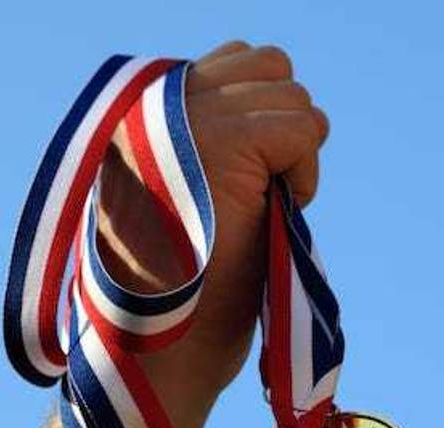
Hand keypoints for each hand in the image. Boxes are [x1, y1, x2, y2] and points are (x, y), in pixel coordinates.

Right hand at [96, 41, 328, 427]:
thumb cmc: (176, 293)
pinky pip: (304, 128)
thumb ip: (205, 138)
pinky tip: (276, 213)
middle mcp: (157, 104)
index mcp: (139, 113)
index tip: (246, 182)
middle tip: (260, 197)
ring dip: (294, 155)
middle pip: (269, 65)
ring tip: (260, 210)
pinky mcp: (227, 142)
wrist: (157, 349)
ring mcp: (190, 118)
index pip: (232, 62)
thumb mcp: (179, 197)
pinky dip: (304, 173)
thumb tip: (273, 96)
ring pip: (292, 95)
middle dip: (282, 129)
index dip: (261, 118)